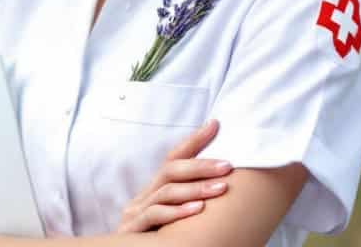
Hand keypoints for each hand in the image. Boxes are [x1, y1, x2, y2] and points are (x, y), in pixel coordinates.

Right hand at [115, 119, 232, 233]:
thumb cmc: (160, 241)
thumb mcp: (176, 217)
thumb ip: (190, 199)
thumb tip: (225, 182)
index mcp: (153, 190)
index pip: (173, 157)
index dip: (194, 140)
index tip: (216, 125)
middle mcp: (143, 197)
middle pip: (170, 170)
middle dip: (201, 166)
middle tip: (228, 165)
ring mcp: (135, 213)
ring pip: (166, 193)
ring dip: (195, 189)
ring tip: (220, 189)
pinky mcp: (132, 230)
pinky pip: (155, 217)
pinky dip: (177, 212)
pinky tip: (197, 210)